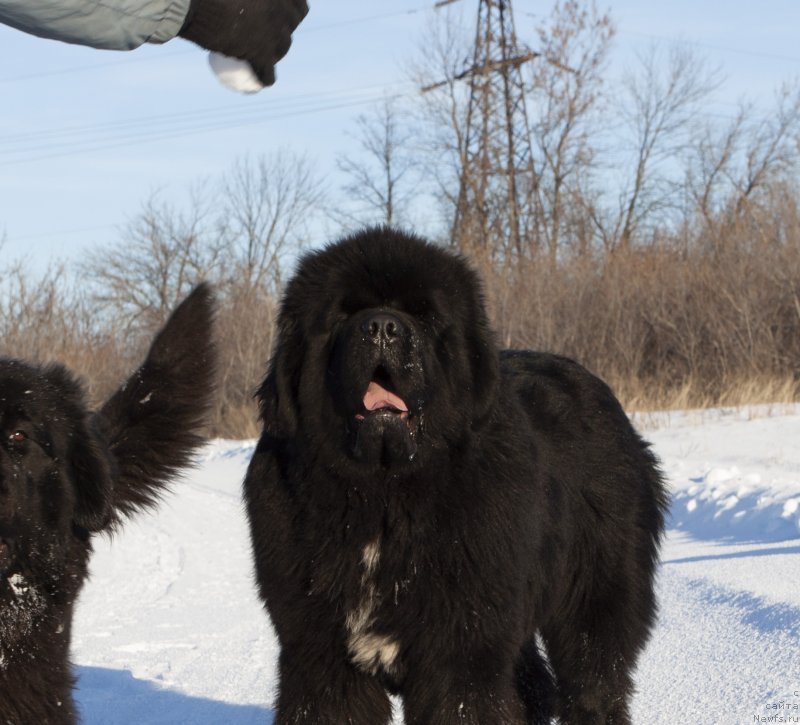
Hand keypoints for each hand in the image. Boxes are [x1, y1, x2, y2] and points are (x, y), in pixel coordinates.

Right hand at [179, 0, 308, 85]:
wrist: (195, 5)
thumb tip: (251, 2)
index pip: (300, 8)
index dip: (292, 12)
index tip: (282, 14)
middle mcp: (281, 12)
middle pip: (290, 28)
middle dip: (282, 31)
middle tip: (265, 31)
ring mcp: (274, 35)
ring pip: (282, 49)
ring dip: (274, 51)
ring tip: (261, 51)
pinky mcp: (262, 55)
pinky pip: (268, 74)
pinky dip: (263, 78)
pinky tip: (261, 80)